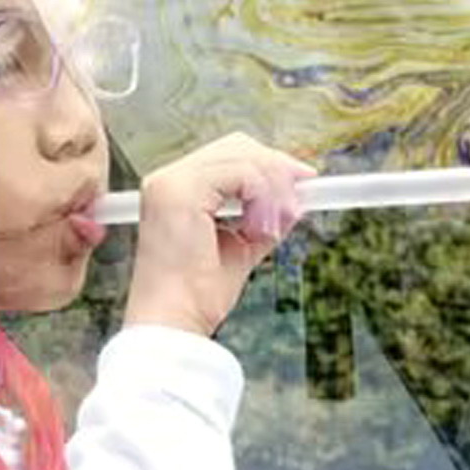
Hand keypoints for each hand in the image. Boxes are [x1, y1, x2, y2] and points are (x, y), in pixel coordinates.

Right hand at [120, 130, 313, 338]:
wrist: (173, 322)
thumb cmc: (196, 294)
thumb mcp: (240, 247)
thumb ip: (265, 219)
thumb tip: (297, 199)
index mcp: (174, 190)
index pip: (229, 156)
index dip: (270, 163)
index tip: (302, 182)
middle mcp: (167, 179)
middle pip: (238, 146)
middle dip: (279, 168)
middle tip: (303, 195)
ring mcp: (171, 182)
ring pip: (244, 156)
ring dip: (274, 188)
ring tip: (278, 224)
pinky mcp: (181, 191)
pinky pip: (242, 173)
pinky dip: (264, 196)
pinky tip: (263, 227)